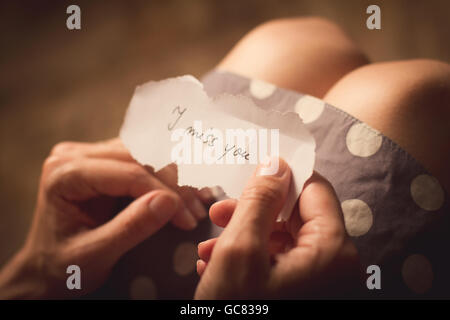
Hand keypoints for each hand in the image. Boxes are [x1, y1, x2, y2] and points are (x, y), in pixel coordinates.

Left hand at [0, 138, 209, 298]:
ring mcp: (89, 155)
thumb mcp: (95, 255)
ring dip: (175, 178)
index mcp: (64, 174)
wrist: (46, 268)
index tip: (188, 218)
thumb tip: (169, 202)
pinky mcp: (104, 162)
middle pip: (140, 157)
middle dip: (174, 185)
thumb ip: (131, 228)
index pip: (128, 172)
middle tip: (196, 212)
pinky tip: (184, 193)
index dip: (164, 192)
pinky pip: (143, 161)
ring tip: (195, 204)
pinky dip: (166, 177)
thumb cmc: (64, 267)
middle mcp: (75, 155)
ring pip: (146, 154)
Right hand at [195, 158, 361, 298]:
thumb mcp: (241, 249)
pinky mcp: (303, 293)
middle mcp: (335, 265)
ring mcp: (320, 283)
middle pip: (296, 216)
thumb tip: (276, 162)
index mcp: (332, 249)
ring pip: (282, 241)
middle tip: (218, 212)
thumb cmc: (238, 310)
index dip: (281, 176)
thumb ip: (260, 200)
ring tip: (209, 246)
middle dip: (253, 211)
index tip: (250, 170)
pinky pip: (280, 264)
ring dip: (244, 237)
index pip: (314, 189)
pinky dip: (250, 259)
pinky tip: (218, 265)